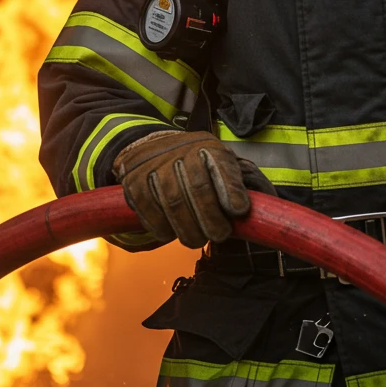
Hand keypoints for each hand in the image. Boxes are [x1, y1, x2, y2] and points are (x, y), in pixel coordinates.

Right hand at [113, 130, 253, 247]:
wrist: (149, 147)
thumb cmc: (192, 163)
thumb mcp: (217, 163)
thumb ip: (233, 184)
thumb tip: (250, 213)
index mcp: (206, 147)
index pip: (221, 165)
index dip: (231, 189)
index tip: (239, 210)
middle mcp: (180, 151)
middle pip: (198, 188)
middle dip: (211, 217)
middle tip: (219, 234)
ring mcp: (155, 165)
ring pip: (174, 203)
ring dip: (188, 228)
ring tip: (198, 239)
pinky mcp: (134, 182)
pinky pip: (149, 211)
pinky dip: (162, 228)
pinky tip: (172, 233)